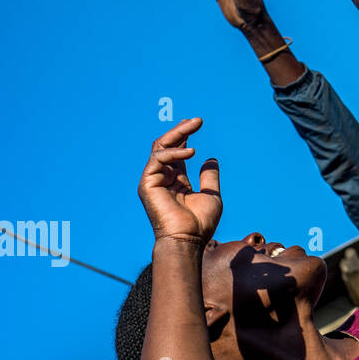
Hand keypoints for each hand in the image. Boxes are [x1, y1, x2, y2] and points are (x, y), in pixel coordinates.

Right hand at [138, 117, 221, 243]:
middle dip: (180, 131)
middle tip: (197, 119)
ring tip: (194, 125)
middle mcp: (163, 178)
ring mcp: (154, 180)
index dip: (184, 136)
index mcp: (176, 180)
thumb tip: (210, 158)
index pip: (176, 152)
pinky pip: (158, 159)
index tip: (195, 123)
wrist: (188, 240)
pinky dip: (174, 152)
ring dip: (178, 134)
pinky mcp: (147, 184)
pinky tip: (191, 152)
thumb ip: (209, 176)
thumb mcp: (211, 194)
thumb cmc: (200, 223)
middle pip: (166, 146)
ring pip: (160, 147)